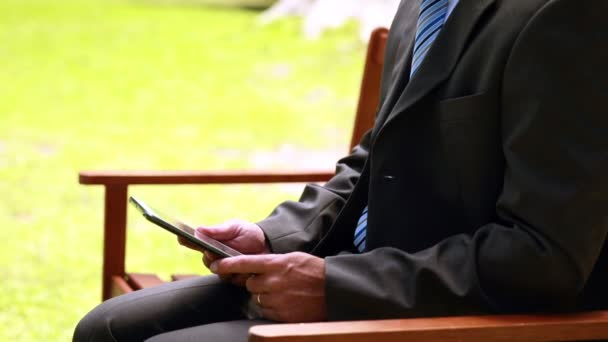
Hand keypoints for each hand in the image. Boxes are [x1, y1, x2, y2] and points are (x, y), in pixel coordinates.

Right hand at [178, 219, 269, 285]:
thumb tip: (199, 230)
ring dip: (224, 265)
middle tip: (210, 251)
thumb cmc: (248, 233)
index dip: (186, 240)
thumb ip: (218, 230)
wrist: (268, 245)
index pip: (194, 242)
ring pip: (219, 271)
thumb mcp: (234, 227)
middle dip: (209, 256)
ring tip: (231, 257)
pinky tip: (245, 268)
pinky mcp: (237, 279)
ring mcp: (225, 269)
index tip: (180, 236)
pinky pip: (234, 278)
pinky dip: (238, 272)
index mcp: (211, 243)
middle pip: (206, 260)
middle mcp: (215, 258)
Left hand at [210, 252, 326, 322]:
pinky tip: (288, 302)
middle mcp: (274, 282)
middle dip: (257, 283)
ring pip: (258, 298)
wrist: (334, 290)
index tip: (215, 265)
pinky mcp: (281, 315)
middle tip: (273, 282)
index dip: (227, 264)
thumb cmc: (314, 271)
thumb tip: (256, 268)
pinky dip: (273, 308)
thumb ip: (273, 263)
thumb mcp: (293, 258)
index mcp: (276, 264)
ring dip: (266, 296)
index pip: (244, 263)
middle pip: (250, 283)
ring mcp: (277, 300)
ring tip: (285, 292)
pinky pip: (267, 311)